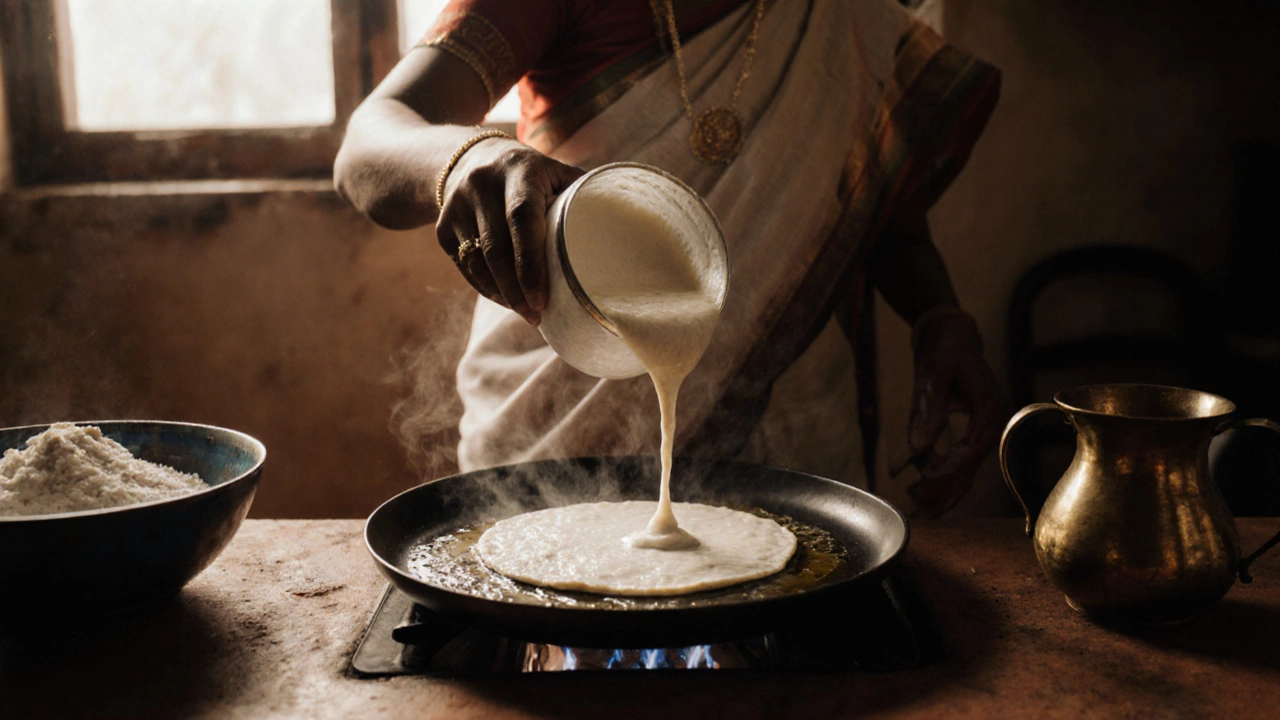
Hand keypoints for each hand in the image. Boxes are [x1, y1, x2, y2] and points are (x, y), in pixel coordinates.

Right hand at [436, 138, 584, 323]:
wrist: (470, 157)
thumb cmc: (532, 175)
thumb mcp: (556, 172)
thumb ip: (584, 195)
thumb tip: (626, 227)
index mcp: (519, 170)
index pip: (522, 219)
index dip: (532, 263)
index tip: (543, 298)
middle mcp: (481, 184)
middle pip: (497, 249)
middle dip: (517, 290)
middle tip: (537, 315)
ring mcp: (457, 205)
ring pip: (477, 263)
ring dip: (501, 294)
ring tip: (525, 312)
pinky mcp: (442, 226)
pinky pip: (465, 266)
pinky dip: (486, 287)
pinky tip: (505, 298)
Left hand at [904, 310, 1008, 516]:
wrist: (950, 337)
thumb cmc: (945, 352)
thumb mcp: (934, 375)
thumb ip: (929, 409)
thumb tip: (919, 447)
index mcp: (989, 414)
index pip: (970, 455)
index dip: (946, 475)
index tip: (922, 488)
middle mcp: (989, 428)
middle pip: (969, 471)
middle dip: (942, 491)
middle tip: (913, 504)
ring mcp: (980, 433)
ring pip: (964, 473)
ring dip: (940, 490)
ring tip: (914, 505)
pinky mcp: (967, 433)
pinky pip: (954, 461)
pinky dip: (936, 475)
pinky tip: (914, 486)